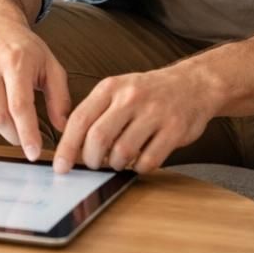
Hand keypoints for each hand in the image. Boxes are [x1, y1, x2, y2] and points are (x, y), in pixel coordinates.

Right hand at [0, 16, 71, 161]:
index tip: (33, 154)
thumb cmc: (24, 49)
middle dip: (14, 136)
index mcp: (15, 61)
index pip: (19, 105)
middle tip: (23, 135)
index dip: (27, 133)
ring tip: (7, 121)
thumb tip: (63, 127)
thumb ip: (59, 96)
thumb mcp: (50, 65)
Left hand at [52, 64, 213, 174]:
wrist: (193, 85)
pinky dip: (139, 168)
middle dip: (91, 159)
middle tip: (93, 165)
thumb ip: (95, 113)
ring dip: (116, 164)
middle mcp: (131, 97)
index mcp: (111, 87)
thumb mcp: (118, 91)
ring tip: (118, 161)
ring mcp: (155, 112)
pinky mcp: (175, 129)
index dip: (67, 146)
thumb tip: (71, 148)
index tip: (60, 166)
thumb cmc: (148, 93)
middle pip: (98, 137)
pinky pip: (149, 160)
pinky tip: (139, 161)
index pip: (80, 119)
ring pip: (123, 151)